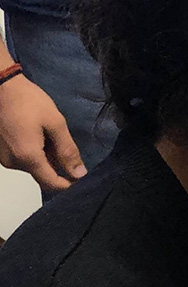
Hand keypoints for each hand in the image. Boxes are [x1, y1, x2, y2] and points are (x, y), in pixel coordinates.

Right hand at [0, 74, 85, 190]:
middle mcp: (12, 162)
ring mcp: (3, 157)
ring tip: (47, 134)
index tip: (79, 176)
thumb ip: (68, 151)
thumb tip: (79, 173)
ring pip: (32, 166)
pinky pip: (21, 158)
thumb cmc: (26, 100)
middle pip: (42, 175)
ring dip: (45, 157)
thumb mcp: (55, 123)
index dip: (69, 184)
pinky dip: (33, 151)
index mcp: (27, 157)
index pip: (52, 184)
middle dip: (57, 165)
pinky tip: (35, 133)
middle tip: (61, 142)